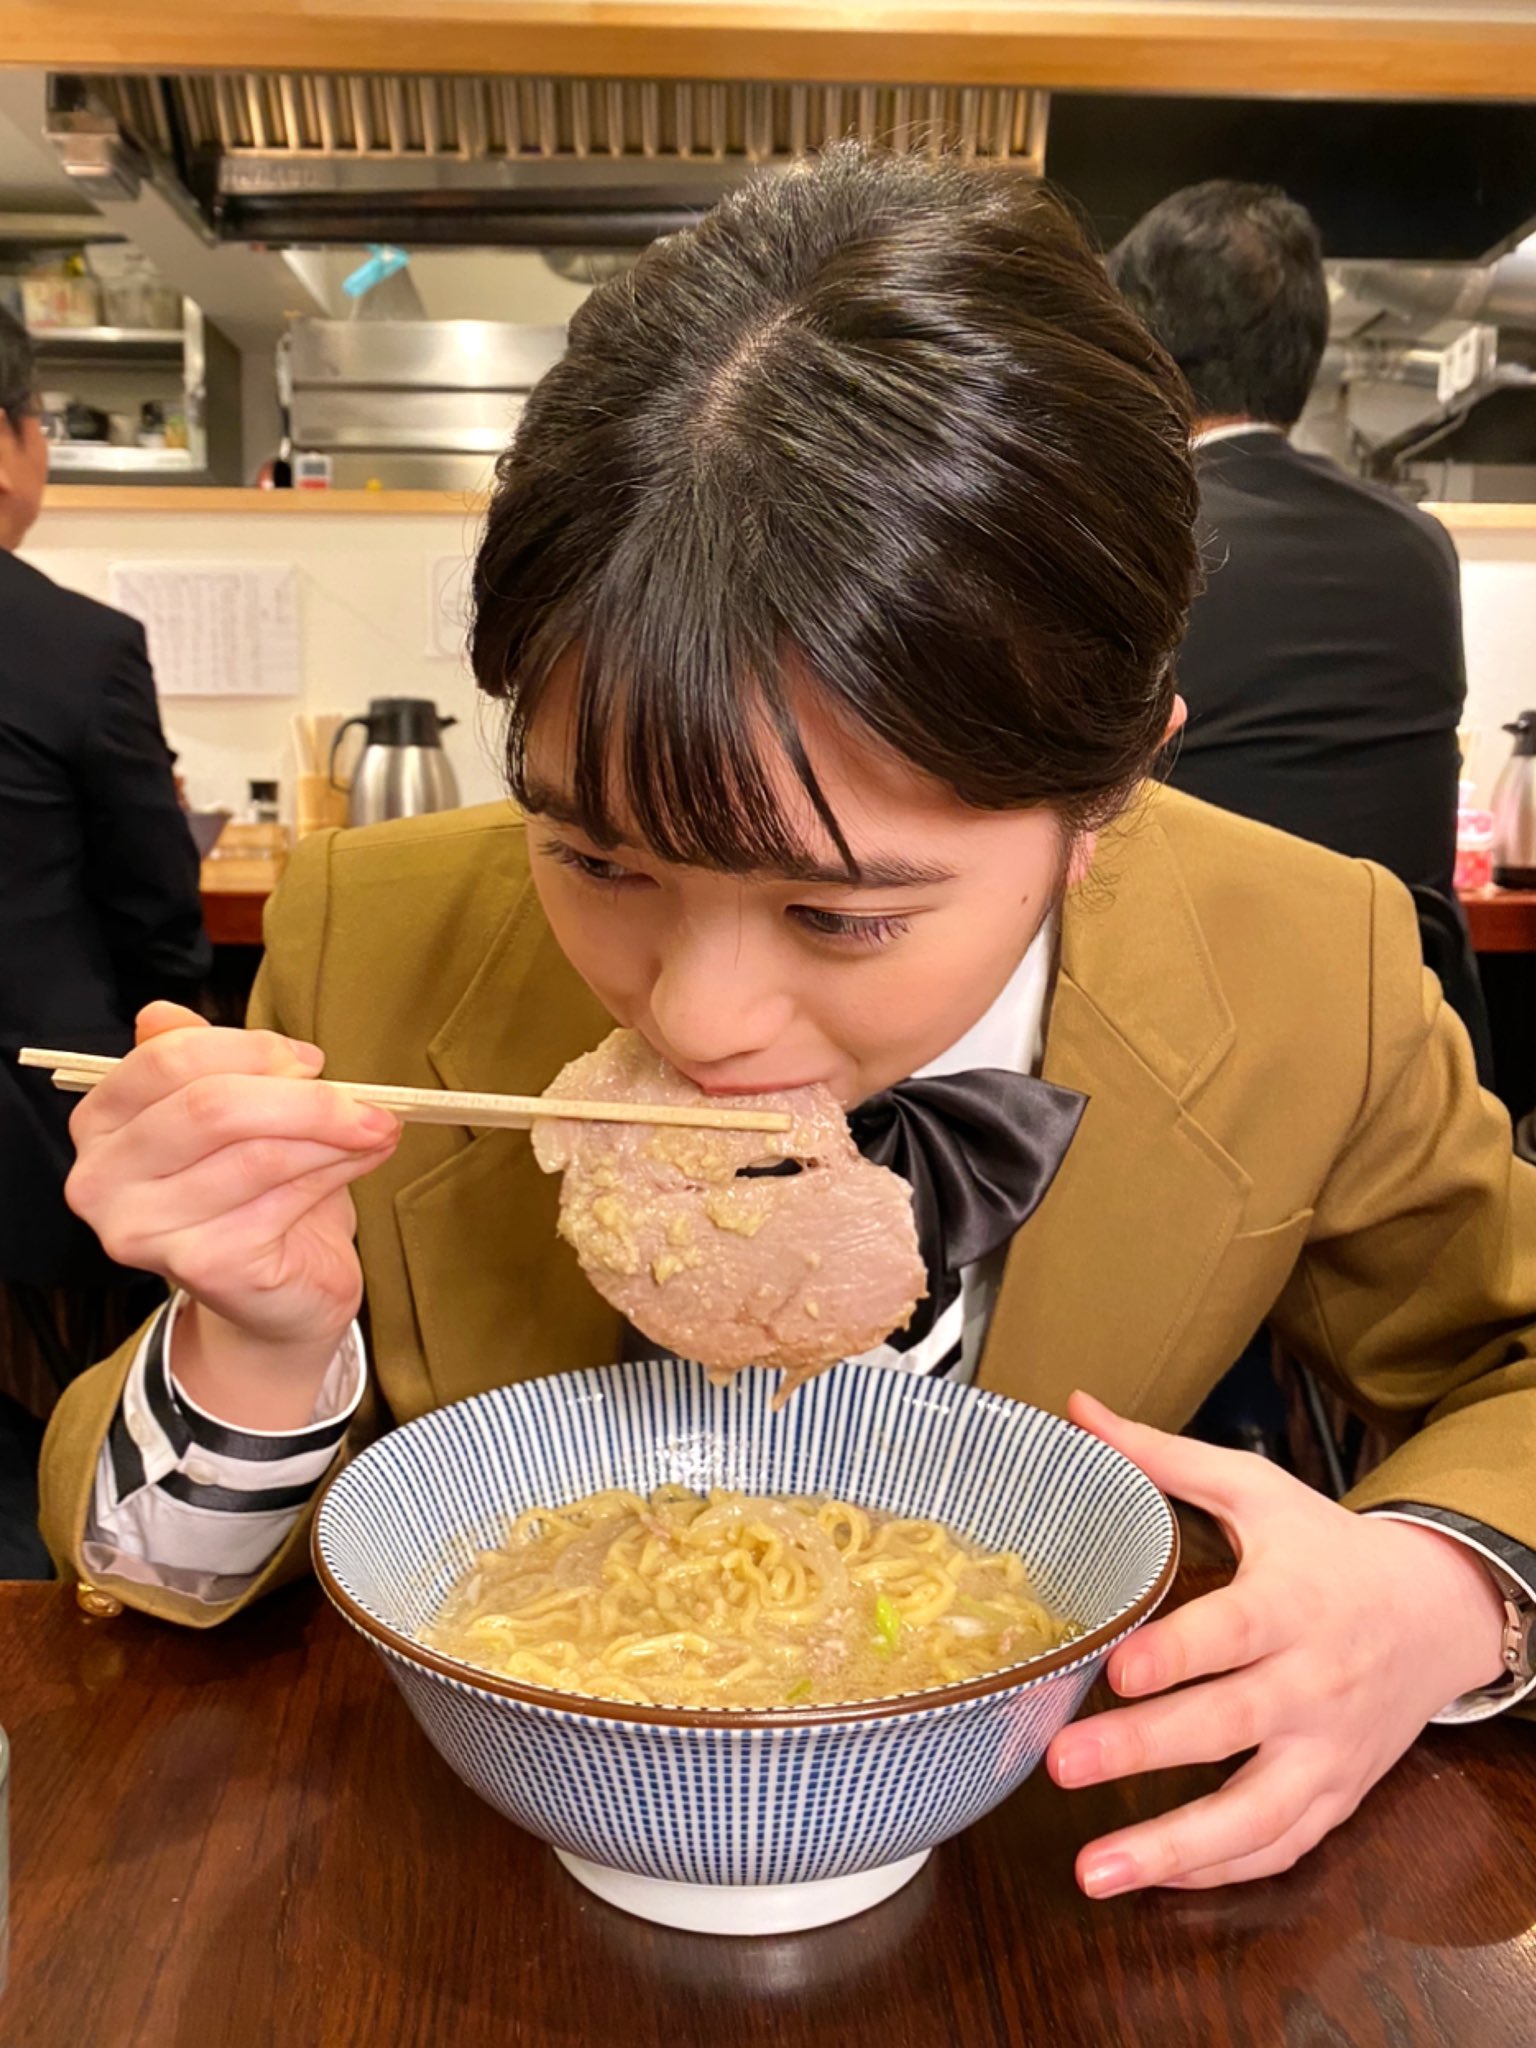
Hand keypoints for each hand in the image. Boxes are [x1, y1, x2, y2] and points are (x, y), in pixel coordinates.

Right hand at [65, 1002, 400, 1379]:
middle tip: (362, 1100)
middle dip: (305, 1097)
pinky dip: (337, 1171)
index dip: (250, 1049)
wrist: (276, 1296)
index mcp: (101, 1123)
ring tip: (375, 1128)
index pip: (166, 1061)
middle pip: (212, 1108)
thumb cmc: (255, 1194)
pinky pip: (284, 1198)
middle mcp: (101, 1181)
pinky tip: (363, 1161)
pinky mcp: (202, 1267)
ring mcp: (145, 1230)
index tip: (310, 1060)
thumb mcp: (228, 1114)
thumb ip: (199, 1063)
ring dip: (333, 1136)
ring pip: (258, 1154)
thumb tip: (163, 1013)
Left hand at [1045, 1391, 1506, 1895]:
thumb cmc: (1325, 1548)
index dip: (1176, 1655)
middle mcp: (1313, 1684)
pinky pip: (1280, 1847)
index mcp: (1291, 1603)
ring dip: (1174, 1849)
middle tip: (1062, 1764)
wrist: (1435, 1612)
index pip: (1231, 1633)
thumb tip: (1077, 1410)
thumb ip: (1162, 1459)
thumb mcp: (1255, 1489)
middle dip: (1145, 1752)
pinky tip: (1152, 1879)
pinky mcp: (1336, 1797)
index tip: (1115, 1670)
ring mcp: (1328, 1751)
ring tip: (1094, 1873)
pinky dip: (1219, 1871)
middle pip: (1231, 1726)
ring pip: (1258, 1816)